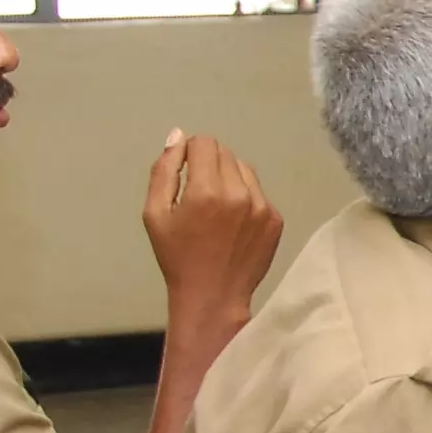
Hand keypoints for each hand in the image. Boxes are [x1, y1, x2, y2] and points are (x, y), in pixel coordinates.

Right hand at [141, 130, 278, 321]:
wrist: (213, 295)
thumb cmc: (177, 256)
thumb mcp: (155, 213)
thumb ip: (164, 170)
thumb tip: (178, 136)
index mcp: (207, 191)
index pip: (205, 143)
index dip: (190, 152)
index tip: (185, 172)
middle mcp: (240, 194)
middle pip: (225, 153)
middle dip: (208, 164)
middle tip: (197, 193)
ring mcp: (263, 206)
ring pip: (244, 169)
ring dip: (228, 178)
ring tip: (215, 208)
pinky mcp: (276, 219)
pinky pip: (259, 192)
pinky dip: (245, 197)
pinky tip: (232, 222)